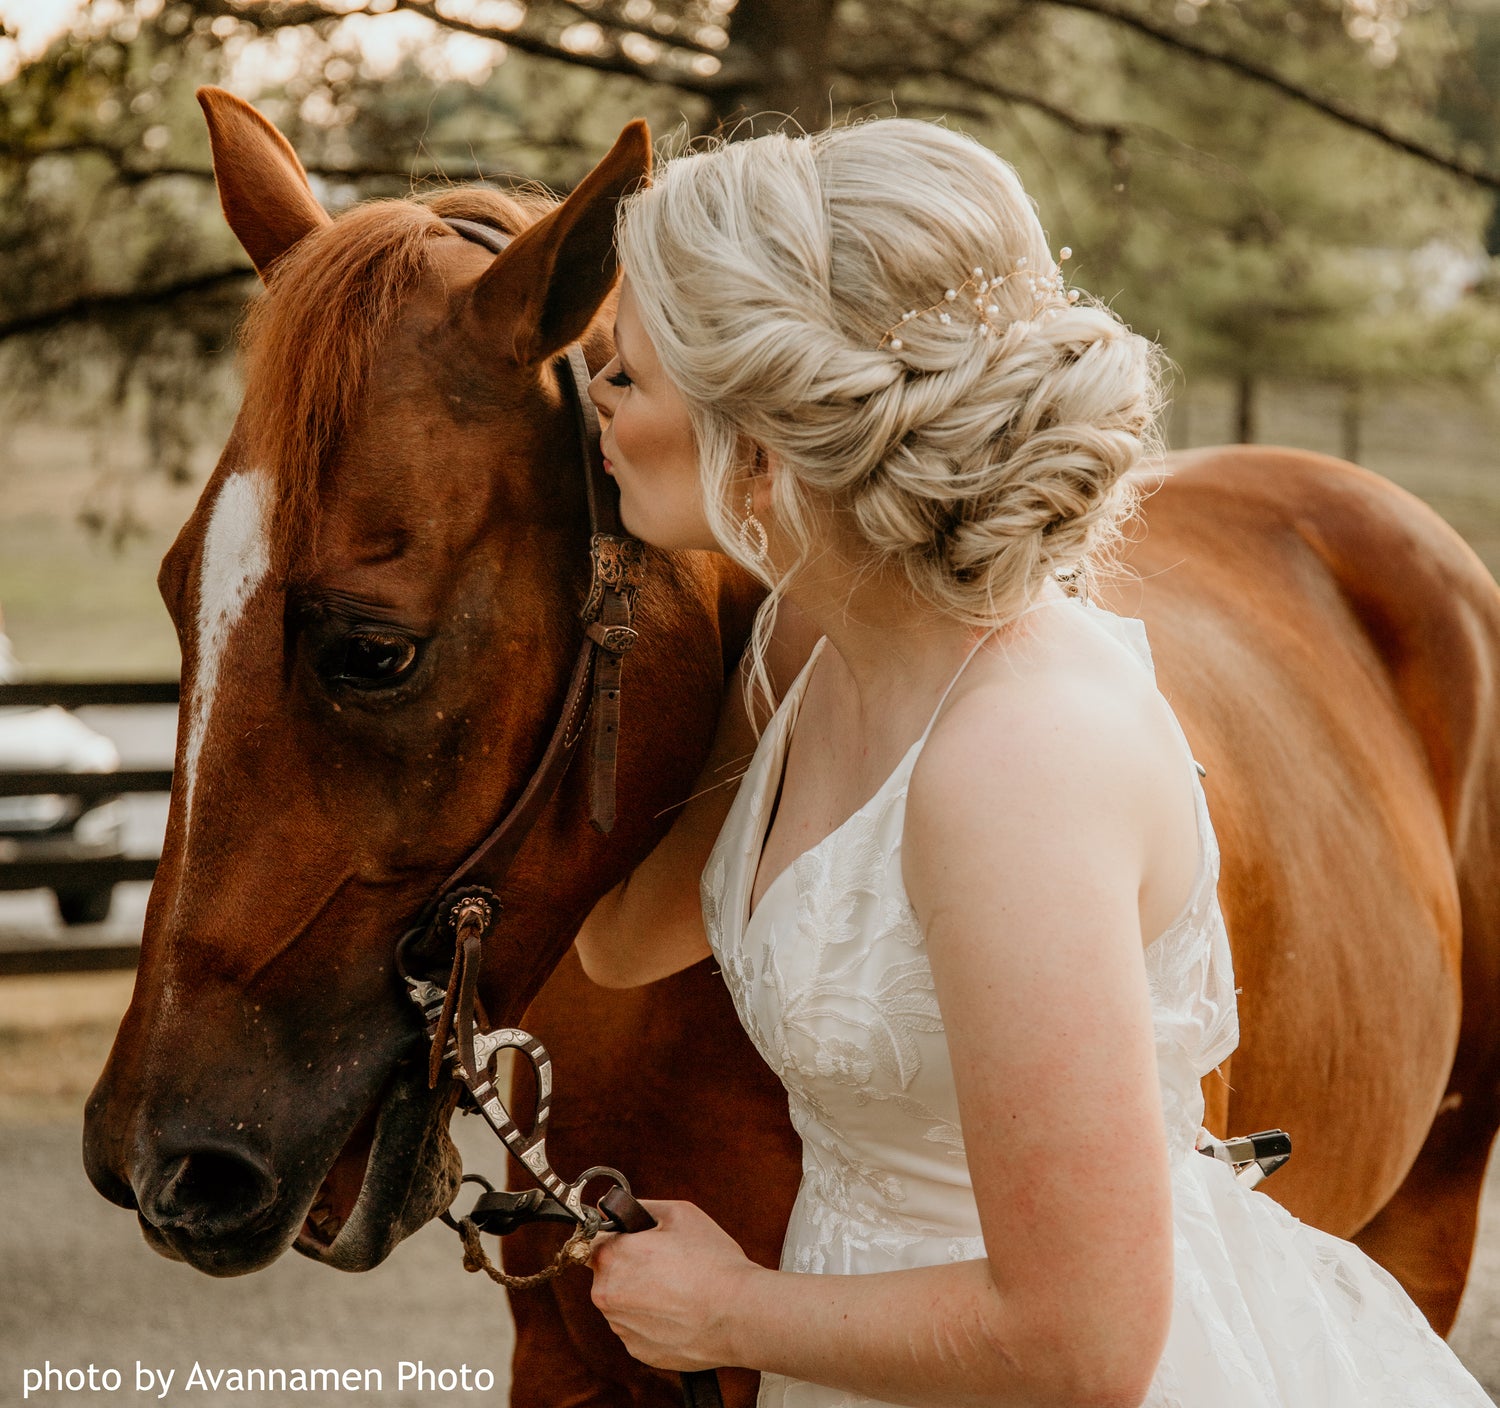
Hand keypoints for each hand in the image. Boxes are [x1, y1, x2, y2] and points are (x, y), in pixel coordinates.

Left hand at [589, 1199, 760, 1370]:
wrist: (739, 1314)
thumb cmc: (712, 1262)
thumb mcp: (680, 1213)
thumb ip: (641, 1208)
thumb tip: (619, 1211)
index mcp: (613, 1257)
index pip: (596, 1241)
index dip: (620, 1238)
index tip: (639, 1242)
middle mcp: (607, 1295)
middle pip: (608, 1274)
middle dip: (630, 1267)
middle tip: (666, 1264)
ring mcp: (622, 1327)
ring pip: (622, 1303)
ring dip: (640, 1296)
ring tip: (678, 1290)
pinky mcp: (638, 1352)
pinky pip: (637, 1329)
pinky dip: (652, 1321)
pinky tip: (679, 1313)